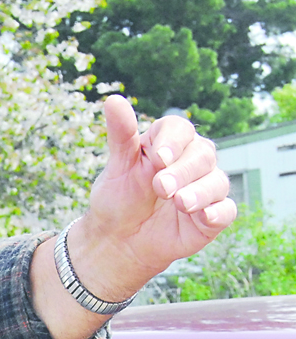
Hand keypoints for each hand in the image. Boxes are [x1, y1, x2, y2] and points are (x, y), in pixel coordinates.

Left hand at [72, 95, 236, 300]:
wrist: (118, 239)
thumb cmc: (118, 198)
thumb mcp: (117, 167)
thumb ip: (121, 135)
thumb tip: (113, 99)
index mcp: (168, 144)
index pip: (180, 129)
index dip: (172, 141)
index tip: (158, 157)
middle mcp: (192, 162)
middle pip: (202, 154)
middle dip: (182, 170)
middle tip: (160, 187)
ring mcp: (204, 188)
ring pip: (216, 181)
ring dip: (199, 191)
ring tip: (179, 203)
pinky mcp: (212, 216)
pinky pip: (226, 210)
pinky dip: (218, 212)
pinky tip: (204, 216)